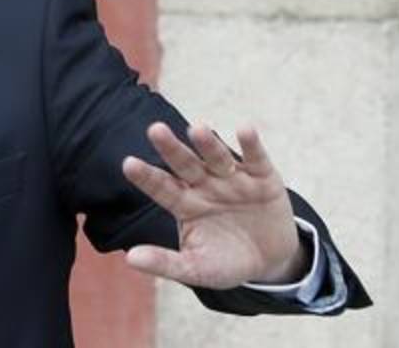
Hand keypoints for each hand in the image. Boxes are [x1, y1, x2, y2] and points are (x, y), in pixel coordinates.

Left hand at [121, 122, 306, 289]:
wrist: (269, 261)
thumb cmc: (224, 262)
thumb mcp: (196, 268)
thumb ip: (165, 263)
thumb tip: (130, 259)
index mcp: (184, 204)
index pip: (161, 187)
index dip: (146, 177)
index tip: (129, 164)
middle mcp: (204, 185)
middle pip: (185, 164)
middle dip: (171, 148)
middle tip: (155, 130)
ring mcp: (232, 179)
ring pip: (217, 157)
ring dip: (208, 143)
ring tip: (197, 129)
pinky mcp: (262, 178)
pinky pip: (256, 158)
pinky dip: (252, 144)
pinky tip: (246, 130)